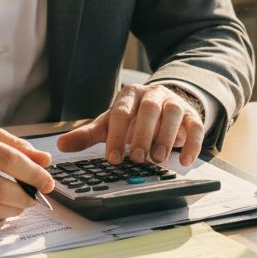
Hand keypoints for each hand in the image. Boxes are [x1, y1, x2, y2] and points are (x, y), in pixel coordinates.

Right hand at [0, 123, 53, 225]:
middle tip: (37, 197)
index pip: (8, 160)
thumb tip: (44, 161)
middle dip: (25, 197)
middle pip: (0, 188)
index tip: (48, 182)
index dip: (32, 173)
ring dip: (14, 210)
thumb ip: (16, 147)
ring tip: (22, 204)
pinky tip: (4, 210)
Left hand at [57, 83, 204, 166]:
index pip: (121, 112)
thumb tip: (61, 146)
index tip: (112, 158)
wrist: (163, 107)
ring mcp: (173, 103)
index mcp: (129, 95)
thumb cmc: (132, 119)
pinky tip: (184, 162)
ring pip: (173, 113)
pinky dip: (192, 144)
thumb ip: (87, 135)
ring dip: (165, 137)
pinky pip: (195, 126)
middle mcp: (152, 95)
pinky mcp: (191, 116)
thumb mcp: (109, 124)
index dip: (116, 135)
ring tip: (157, 160)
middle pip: (149, 109)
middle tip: (136, 157)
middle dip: (142, 133)